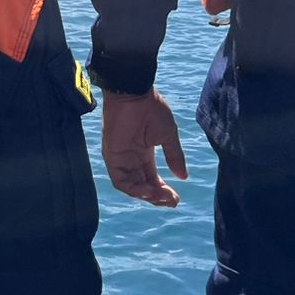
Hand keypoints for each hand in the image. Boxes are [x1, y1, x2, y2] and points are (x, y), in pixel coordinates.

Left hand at [100, 87, 188, 207]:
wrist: (134, 94)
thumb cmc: (151, 109)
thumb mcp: (168, 135)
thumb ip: (174, 156)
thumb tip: (183, 177)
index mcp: (144, 153)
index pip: (151, 179)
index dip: (163, 191)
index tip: (176, 198)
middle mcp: (131, 158)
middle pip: (142, 186)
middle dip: (157, 197)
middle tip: (171, 200)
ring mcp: (120, 158)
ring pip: (131, 187)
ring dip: (147, 196)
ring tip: (162, 196)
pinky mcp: (111, 156)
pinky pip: (120, 181)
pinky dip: (134, 190)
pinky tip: (148, 191)